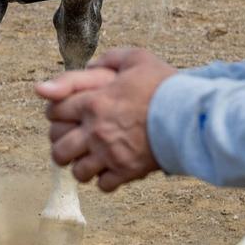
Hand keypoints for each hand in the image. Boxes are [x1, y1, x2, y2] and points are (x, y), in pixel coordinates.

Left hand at [36, 47, 174, 191]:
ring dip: (81, 165)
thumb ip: (108, 59)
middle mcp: (95, 131)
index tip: (64, 113)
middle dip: (61, 144)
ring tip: (91, 158)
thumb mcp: (136, 58)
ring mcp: (109, 154)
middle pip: (58, 148)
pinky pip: (103, 185)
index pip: (54, 111)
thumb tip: (89, 66)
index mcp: (94, 102)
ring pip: (77, 172)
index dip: (54, 112)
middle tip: (72, 140)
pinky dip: (105, 180)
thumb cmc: (164, 86)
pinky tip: (111, 168)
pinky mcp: (126, 171)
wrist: (190, 115)